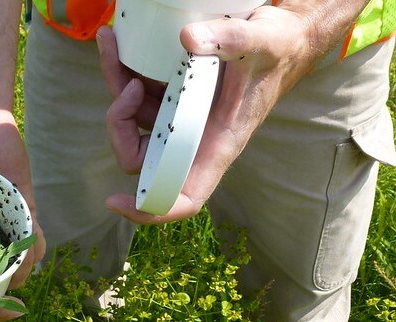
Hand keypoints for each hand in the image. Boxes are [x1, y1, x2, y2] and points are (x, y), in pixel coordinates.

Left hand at [97, 3, 346, 223]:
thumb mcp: (261, 42)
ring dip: (117, 87)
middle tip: (129, 84)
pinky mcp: (172, 94)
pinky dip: (122, 71)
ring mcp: (179, 116)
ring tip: (111, 45)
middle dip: (120, 126)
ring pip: (133, 121)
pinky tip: (115, 43)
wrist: (283, 38)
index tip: (116, 201)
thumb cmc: (279, 51)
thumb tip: (188, 38)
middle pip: (141, 157)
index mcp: (215, 145)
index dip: (149, 209)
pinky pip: (136, 94)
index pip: (181, 197)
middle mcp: (192, 137)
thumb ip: (230, 39)